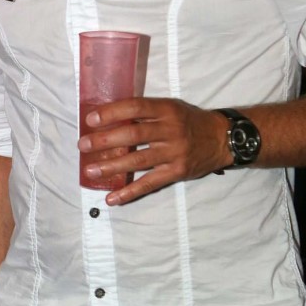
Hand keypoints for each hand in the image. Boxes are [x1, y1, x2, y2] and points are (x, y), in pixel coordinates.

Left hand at [77, 98, 230, 205]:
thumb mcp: (170, 108)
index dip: (112, 112)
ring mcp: (174, 153)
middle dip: (104, 140)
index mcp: (166, 110)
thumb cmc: (188, 120)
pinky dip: (129, 192)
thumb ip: (145, 113)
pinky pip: (149, 184)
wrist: (222, 138)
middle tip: (83, 145)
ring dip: (111, 167)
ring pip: (138, 161)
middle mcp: (171, 130)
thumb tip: (108, 119)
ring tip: (90, 171)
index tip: (91, 119)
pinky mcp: (177, 172)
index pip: (135, 108)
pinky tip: (112, 198)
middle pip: (133, 135)